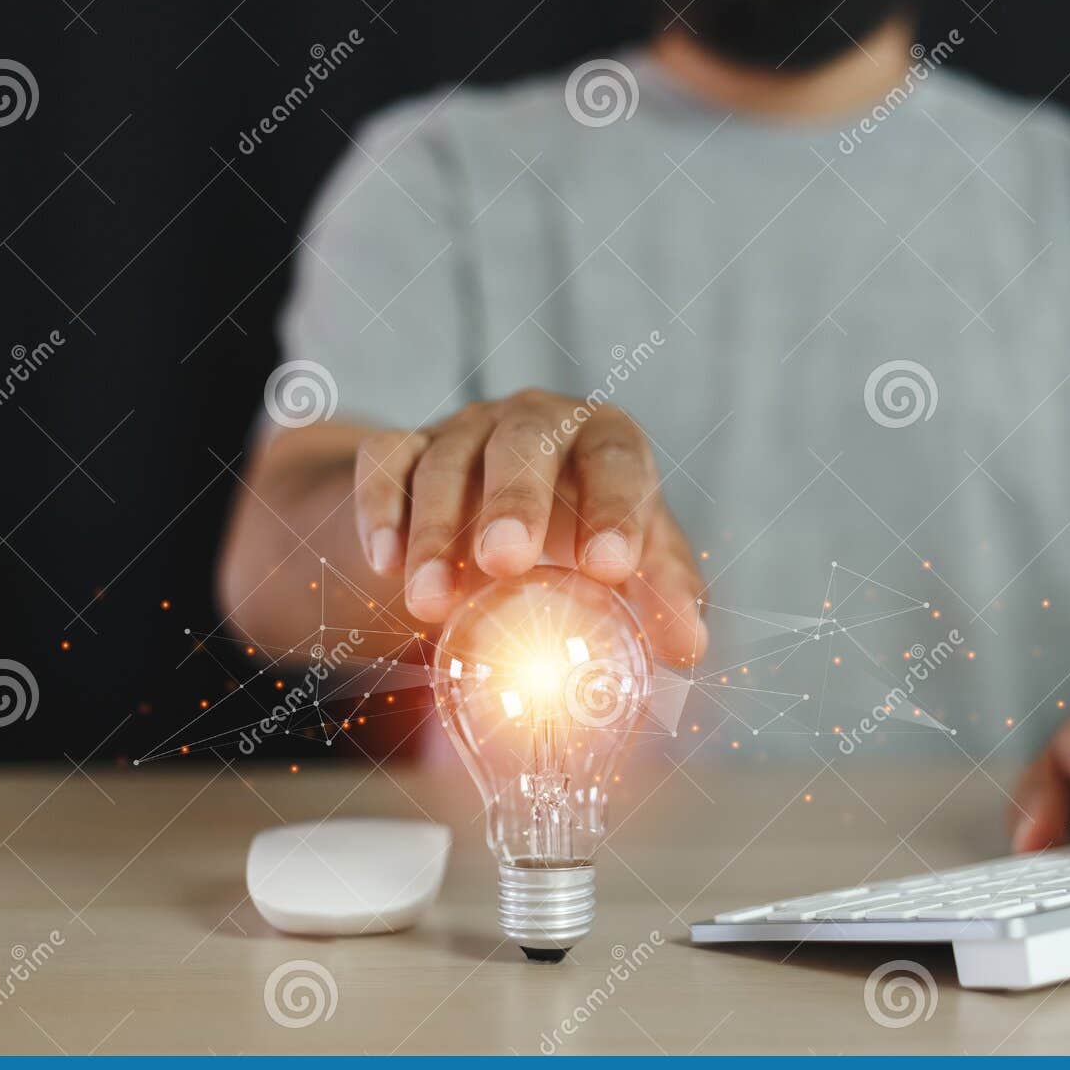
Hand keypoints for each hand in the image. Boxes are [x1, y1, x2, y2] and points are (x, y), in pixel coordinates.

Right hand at [351, 391, 707, 662]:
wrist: (492, 515)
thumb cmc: (583, 537)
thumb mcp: (633, 559)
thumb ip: (663, 595)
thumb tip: (689, 647)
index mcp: (604, 440)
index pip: (617, 458)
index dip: (615, 506)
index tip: (609, 568)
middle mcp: (536, 421)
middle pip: (524, 442)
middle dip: (515, 500)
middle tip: (506, 563)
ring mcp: (464, 429)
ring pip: (445, 460)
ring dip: (437, 533)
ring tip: (432, 605)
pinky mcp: (403, 448)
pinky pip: (384, 464)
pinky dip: (380, 511)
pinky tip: (383, 564)